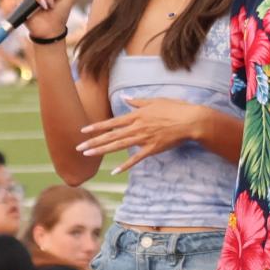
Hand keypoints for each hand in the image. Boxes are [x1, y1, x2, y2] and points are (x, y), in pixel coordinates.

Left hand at [78, 99, 201, 172]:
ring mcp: (144, 139)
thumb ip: (137, 102)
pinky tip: (115, 171)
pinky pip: (136, 159)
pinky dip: (125, 165)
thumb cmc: (175, 108)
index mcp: (136, 116)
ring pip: (118, 146)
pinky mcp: (152, 149)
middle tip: (78, 148)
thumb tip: (125, 98)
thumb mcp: (154, 101)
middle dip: (93, 142)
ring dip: (102, 151)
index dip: (96, 127)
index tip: (83, 130)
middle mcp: (136, 127)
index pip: (111, 123)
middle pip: (110, 136)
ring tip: (88, 155)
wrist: (190, 121)